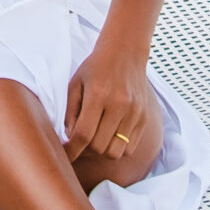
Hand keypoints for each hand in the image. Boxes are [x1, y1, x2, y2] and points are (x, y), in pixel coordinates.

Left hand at [64, 37, 162, 167]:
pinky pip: (130, 148)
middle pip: (99, 147)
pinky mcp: (144, 118)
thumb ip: (71, 112)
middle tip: (79, 144)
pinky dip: (117, 148)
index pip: (83, 134)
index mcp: (98, 94)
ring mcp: (134, 113)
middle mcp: (119, 105)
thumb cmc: (95, 68)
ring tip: (95, 140)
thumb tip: (70, 138)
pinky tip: (109, 136)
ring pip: (115, 152)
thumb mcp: (75, 83)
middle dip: (85, 151)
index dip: (72, 150)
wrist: (125, 53)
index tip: (65, 156)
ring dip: (102, 152)